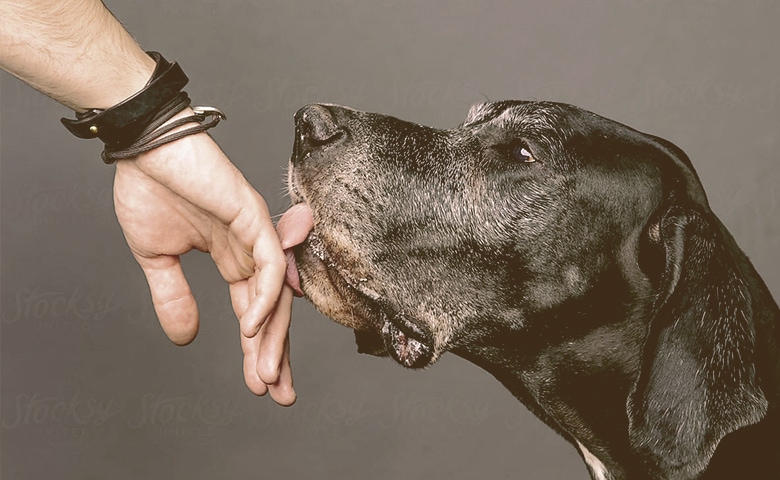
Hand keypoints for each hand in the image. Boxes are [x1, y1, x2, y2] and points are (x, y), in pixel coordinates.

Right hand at [112, 130, 295, 405]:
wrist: (142, 148)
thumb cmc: (150, 190)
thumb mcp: (157, 259)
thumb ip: (173, 297)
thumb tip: (186, 339)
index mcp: (232, 259)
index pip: (254, 312)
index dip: (258, 349)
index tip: (261, 386)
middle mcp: (250, 250)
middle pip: (274, 310)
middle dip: (276, 353)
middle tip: (279, 393)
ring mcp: (255, 233)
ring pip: (277, 293)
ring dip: (271, 336)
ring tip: (267, 374)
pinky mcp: (252, 215)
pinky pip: (267, 263)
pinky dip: (263, 296)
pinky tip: (251, 327)